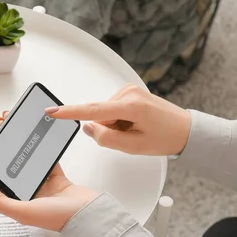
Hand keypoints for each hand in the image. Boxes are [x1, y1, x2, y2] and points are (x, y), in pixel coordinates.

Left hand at [0, 112, 98, 231]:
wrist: (88, 214)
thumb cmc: (57, 217)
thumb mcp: (21, 212)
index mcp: (17, 202)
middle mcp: (28, 194)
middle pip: (11, 165)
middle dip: (4, 145)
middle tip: (1, 123)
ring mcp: (43, 185)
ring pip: (27, 160)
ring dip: (20, 144)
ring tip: (14, 124)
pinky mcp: (57, 177)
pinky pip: (46, 159)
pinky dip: (41, 148)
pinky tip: (35, 136)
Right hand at [45, 84, 191, 155]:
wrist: (185, 129)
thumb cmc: (165, 138)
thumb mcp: (134, 147)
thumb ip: (106, 138)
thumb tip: (88, 127)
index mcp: (131, 107)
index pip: (93, 111)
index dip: (70, 113)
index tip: (52, 111)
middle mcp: (128, 93)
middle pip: (100, 116)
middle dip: (109, 128)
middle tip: (132, 134)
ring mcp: (128, 90)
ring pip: (105, 114)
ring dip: (115, 125)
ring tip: (136, 129)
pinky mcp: (129, 91)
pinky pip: (111, 110)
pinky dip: (118, 119)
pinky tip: (135, 123)